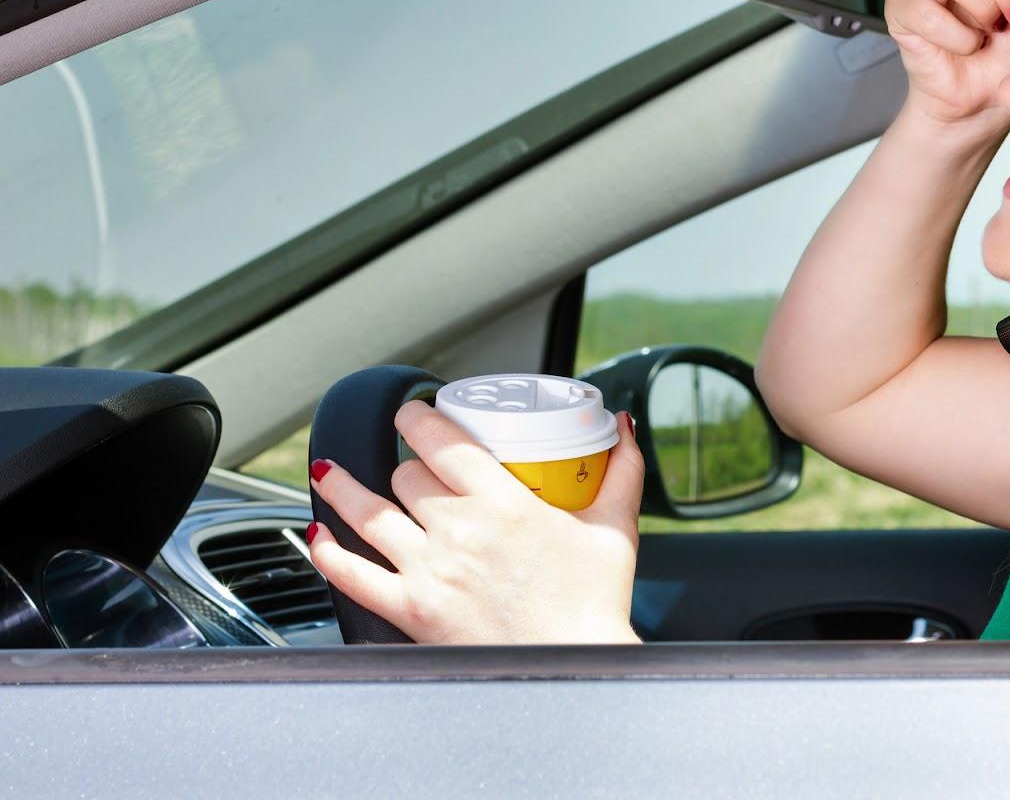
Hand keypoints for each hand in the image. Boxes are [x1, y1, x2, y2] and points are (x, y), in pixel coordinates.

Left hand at [306, 401, 645, 643]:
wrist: (576, 669)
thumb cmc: (595, 606)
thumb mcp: (615, 528)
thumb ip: (620, 471)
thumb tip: (621, 427)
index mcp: (505, 503)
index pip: (443, 440)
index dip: (418, 416)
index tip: (413, 410)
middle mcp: (460, 531)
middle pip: (408, 475)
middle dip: (406, 462)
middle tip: (408, 463)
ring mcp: (431, 572)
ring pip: (368, 514)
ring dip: (343, 488)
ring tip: (329, 473)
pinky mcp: (412, 612)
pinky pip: (353, 576)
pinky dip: (329, 554)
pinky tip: (318, 538)